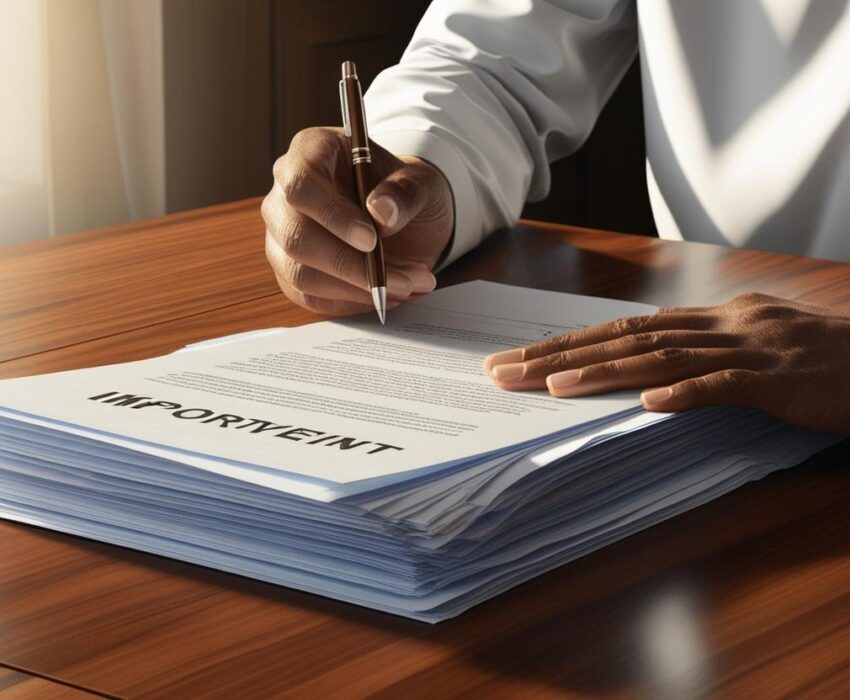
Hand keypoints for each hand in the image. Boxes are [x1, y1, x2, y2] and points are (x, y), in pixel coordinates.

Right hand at [262, 127, 452, 314]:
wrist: (403, 219)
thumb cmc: (405, 192)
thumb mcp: (422, 183)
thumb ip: (406, 193)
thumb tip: (381, 213)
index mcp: (310, 152)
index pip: (301, 184)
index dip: (332, 215)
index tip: (372, 240)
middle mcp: (285, 195)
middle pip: (295, 236)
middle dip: (350, 266)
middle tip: (403, 278)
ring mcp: (283, 236)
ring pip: (300, 274)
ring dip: (358, 290)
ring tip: (409, 285)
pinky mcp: (292, 271)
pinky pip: (310, 297)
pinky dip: (353, 302)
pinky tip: (388, 294)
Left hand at [485, 292, 849, 433]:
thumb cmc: (818, 357)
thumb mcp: (752, 344)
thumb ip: (699, 353)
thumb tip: (644, 375)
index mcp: (710, 317)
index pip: (622, 327)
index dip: (567, 343)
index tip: (518, 358)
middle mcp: (720, 323)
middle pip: (625, 337)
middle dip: (561, 355)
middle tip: (505, 371)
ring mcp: (749, 347)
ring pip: (662, 357)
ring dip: (604, 373)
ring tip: (553, 387)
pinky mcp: (779, 379)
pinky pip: (725, 386)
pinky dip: (684, 394)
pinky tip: (647, 406)